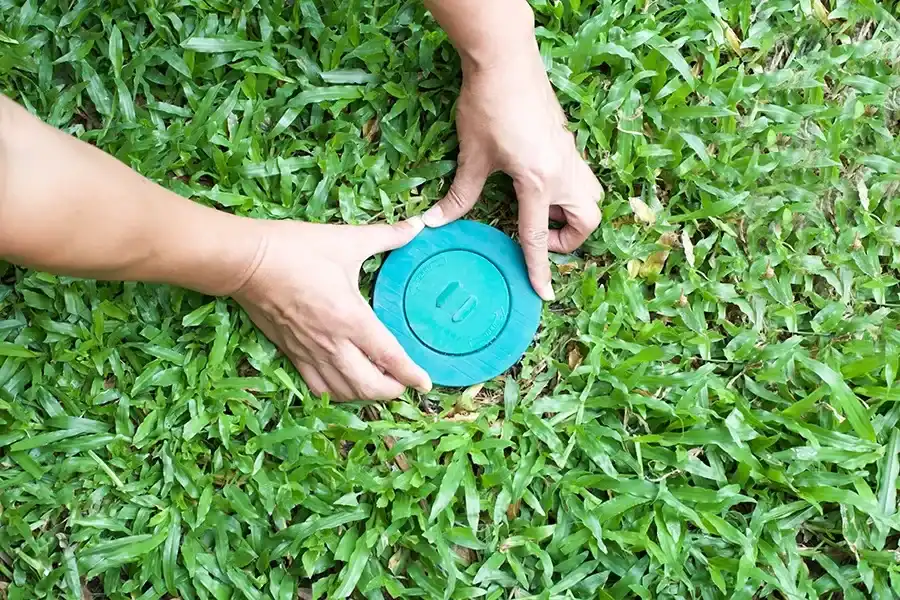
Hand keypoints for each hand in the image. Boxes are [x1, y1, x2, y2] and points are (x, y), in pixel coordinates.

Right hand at [232, 218, 431, 400]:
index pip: (389, 356)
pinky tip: (344, 383)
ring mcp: (309, 352)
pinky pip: (317, 386)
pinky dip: (336, 392)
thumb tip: (418, 225)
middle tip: (404, 383)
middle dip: (391, 391)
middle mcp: (332, 343)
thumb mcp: (347, 240)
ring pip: (343, 392)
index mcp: (351, 318)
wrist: (245, 262)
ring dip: (365, 395)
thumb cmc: (297, 249)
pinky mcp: (290, 353)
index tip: (426, 383)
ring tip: (379, 385)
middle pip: (368, 386)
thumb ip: (386, 236)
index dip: (411, 374)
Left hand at [422, 53, 602, 300]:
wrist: (505, 59)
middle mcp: (564, 171)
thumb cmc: (487, 104)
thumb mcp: (471, 155)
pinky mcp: (567, 141)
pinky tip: (537, 182)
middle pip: (587, 221)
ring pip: (590, 197)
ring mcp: (570, 154)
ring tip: (538, 209)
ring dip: (571, 213)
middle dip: (568, 238)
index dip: (539, 269)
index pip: (537, 236)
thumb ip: (460, 194)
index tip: (543, 294)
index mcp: (539, 181)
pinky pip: (580, 177)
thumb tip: (436, 221)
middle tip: (538, 235)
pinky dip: (567, 191)